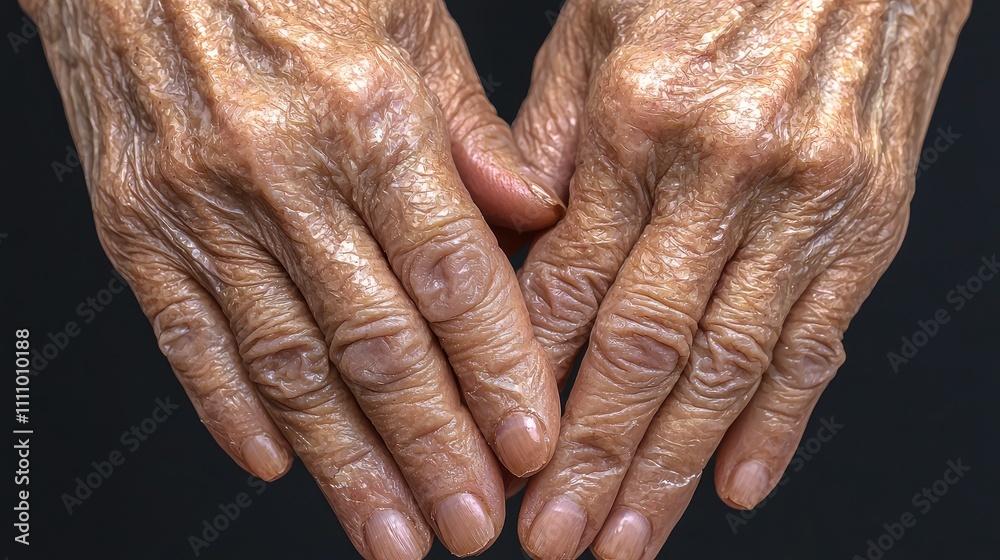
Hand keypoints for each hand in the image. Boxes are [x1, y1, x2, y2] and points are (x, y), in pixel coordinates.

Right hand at [23, 0, 562, 556]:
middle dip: (432, 449)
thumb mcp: (409, 15)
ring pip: (289, 366)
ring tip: (391, 533)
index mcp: (371, 115)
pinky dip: (232, 411)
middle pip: (377, 344)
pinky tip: (276, 465)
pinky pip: (191, 336)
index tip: (532, 445)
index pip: (453, 276)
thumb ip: (472, 128)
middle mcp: (287, 173)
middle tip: (473, 524)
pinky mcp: (137, 225)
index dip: (497, 370)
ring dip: (345, 464)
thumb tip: (533, 212)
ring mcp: (204, 207)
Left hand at [512, 1, 969, 557]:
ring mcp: (802, 204)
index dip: (527, 379)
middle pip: (642, 347)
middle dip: (592, 456)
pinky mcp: (866, 224)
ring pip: (727, 367)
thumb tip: (510, 235)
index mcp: (640, 120)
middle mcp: (723, 171)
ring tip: (628, 537)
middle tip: (553, 537)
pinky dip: (778, 423)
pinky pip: (817, 340)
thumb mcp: (598, 26)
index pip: (568, 284)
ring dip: (674, 467)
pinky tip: (739, 484)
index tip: (498, 451)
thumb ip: (549, 138)